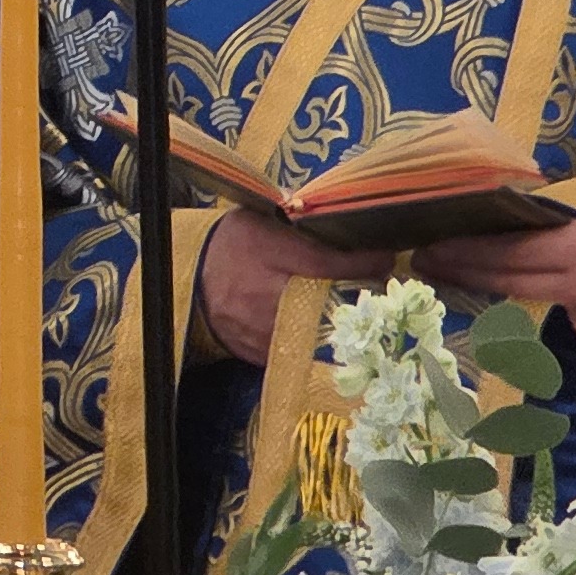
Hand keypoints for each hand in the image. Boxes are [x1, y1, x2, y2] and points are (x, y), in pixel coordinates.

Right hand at [196, 209, 393, 366]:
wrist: (189, 280)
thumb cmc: (229, 244)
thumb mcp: (258, 221)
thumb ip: (296, 227)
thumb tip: (342, 222)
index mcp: (267, 253)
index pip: (324, 262)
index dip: (361, 263)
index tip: (386, 259)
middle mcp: (267, 295)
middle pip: (328, 304)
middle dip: (357, 299)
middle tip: (378, 291)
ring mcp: (263, 329)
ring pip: (317, 333)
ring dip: (338, 324)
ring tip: (354, 314)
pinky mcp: (260, 353)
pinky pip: (297, 350)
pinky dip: (311, 341)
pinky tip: (318, 329)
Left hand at [414, 218, 575, 350]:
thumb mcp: (575, 217)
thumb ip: (532, 217)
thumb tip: (471, 207)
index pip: (508, 252)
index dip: (465, 252)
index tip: (429, 246)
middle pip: (505, 281)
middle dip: (458, 270)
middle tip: (420, 261)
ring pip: (512, 306)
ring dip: (470, 291)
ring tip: (436, 277)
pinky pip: (531, 328)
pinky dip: (497, 315)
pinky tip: (469, 303)